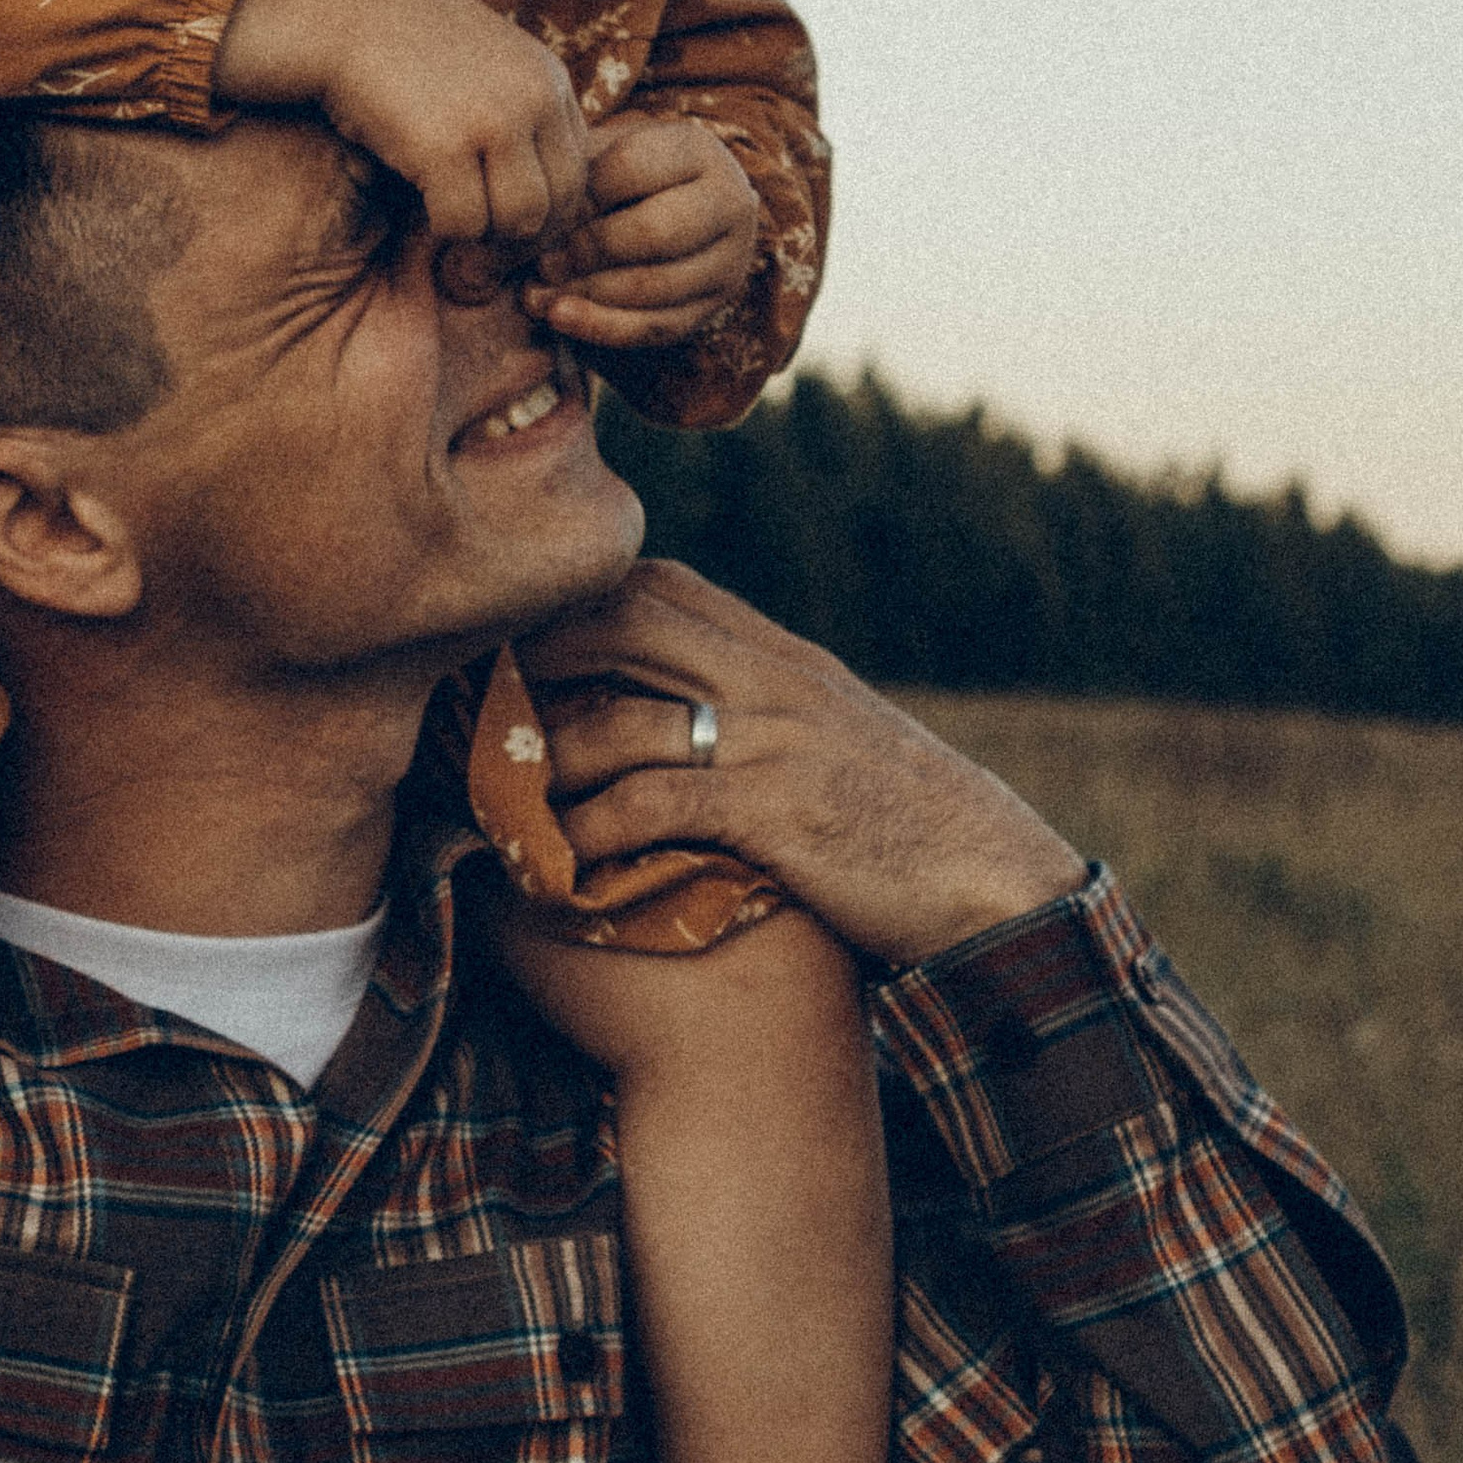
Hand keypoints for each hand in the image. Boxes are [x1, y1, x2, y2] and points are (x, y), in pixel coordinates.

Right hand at [211, 0, 591, 268]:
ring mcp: (493, 121)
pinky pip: (464, 224)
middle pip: (559, 203)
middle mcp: (533, 98)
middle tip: (482, 247)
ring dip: (483, 238)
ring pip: (520, 222)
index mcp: (547, 77)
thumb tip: (530, 183)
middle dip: (520, 237)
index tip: (505, 222)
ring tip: (453, 228)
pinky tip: (421, 208)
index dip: (546, 211)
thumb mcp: (479, 61)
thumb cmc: (396, 40)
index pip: (578, 172)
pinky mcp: (444, 146)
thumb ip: (513, 108)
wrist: (334, 7)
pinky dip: (444, 231)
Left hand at [510, 562, 1086, 966]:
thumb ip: (758, 709)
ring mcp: (773, 742)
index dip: (578, 599)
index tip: (514, 633)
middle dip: (538, 650)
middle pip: (628, 621)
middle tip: (469, 694)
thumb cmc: (904, 820)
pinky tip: (553, 861)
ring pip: (624, 718)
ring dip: (543, 758)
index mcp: (781, 656)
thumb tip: (677, 708)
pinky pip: (656, 805)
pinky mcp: (775, 814)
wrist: (994, 877)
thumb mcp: (832, 738)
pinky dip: (591, 832)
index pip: (661, 586)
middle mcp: (772, 680)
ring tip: (487, 793)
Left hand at [526, 113, 758, 349]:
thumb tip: (536, 221)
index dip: (578, 195)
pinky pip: (656, 326)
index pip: (629, 169)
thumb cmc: (621, 177)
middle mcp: (729, 202)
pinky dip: (602, 327)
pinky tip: (560, 318)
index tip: (543, 211)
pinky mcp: (714, 306)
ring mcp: (729, 259)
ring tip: (537, 295)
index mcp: (698, 150)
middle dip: (588, 251)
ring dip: (589, 294)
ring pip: (655, 286)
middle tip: (542, 262)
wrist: (675, 208)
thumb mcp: (602, 155)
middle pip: (654, 233)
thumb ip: (574, 178)